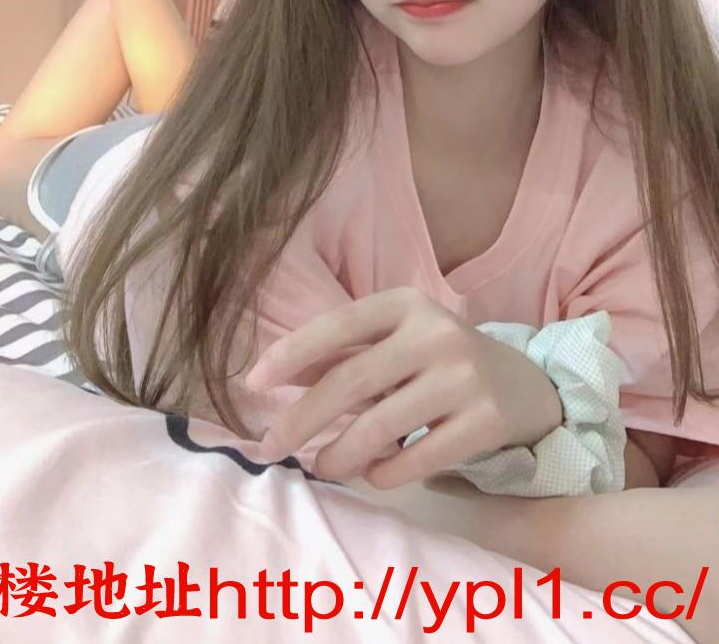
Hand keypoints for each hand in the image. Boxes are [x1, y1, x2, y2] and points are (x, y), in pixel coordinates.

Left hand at [245, 287, 561, 486]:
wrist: (526, 386)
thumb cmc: (441, 362)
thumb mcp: (394, 345)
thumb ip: (339, 355)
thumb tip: (271, 375)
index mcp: (407, 304)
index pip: (340, 324)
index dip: (293, 352)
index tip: (252, 382)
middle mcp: (437, 333)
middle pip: (352, 380)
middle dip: (301, 419)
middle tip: (268, 447)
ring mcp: (465, 377)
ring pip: (380, 427)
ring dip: (338, 455)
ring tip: (321, 468)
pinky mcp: (486, 422)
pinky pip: (417, 459)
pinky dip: (383, 473)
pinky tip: (374, 473)